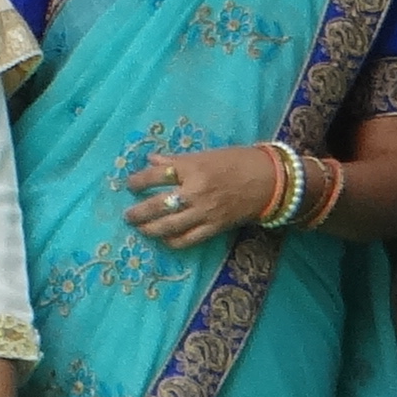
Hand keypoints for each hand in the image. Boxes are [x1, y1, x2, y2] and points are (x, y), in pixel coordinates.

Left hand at [125, 142, 294, 247]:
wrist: (269, 180)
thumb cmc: (238, 161)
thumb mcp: (206, 154)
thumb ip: (178, 159)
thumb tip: (151, 160)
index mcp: (193, 168)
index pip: (157, 175)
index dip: (138, 181)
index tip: (129, 185)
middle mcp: (195, 191)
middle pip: (158, 205)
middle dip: (138, 212)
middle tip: (127, 215)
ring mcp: (204, 212)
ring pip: (169, 226)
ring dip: (150, 229)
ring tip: (141, 229)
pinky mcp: (214, 227)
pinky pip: (188, 239)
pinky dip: (172, 242)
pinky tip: (164, 240)